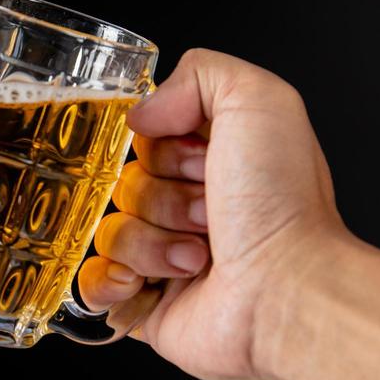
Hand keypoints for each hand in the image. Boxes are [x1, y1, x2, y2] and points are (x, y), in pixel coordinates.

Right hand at [79, 48, 346, 379]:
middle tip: (210, 213)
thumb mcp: (258, 99)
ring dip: (150, 241)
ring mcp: (167, 259)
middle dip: (163, 197)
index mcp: (218, 163)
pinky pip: (93, 283)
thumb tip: (143, 111)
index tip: (204, 160)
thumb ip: (199, 73)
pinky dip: (109, 280)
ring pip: (110, 230)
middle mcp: (194, 209)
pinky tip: (144, 282)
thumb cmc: (283, 207)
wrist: (286, 292)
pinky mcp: (148, 305)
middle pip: (126, 183)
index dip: (166, 147)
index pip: (148, 139)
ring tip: (199, 256)